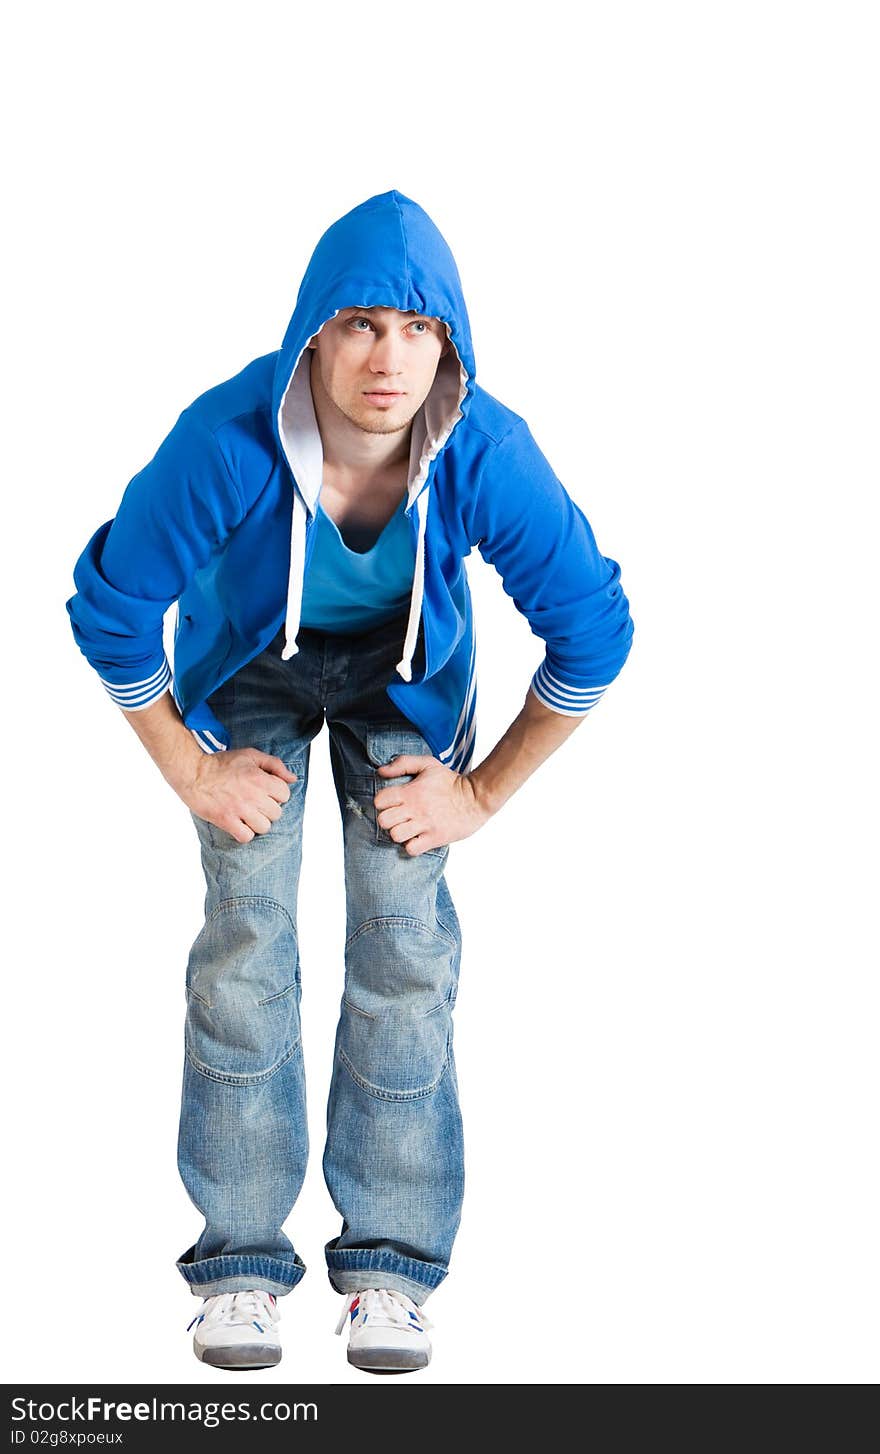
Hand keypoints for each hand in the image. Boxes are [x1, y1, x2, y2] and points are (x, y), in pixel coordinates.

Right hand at [178, 747, 297, 842]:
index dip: (276, 794)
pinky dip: (244, 833)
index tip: (265, 792)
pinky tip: (239, 824)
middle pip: (276, 813)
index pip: (285, 795)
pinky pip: (246, 837)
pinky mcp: (226, 820)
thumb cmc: (221, 763)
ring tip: (248, 815)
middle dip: (268, 809)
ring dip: (257, 823)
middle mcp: (253, 795)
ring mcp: (239, 810)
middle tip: (255, 804)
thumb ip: (275, 765)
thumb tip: (293, 779)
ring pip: (264, 827)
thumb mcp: (250, 755)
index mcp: (260, 778)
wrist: (193, 773)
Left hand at [374, 754, 490, 855]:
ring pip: (395, 835)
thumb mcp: (428, 764)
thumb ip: (402, 763)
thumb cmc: (450, 781)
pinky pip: (411, 849)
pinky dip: (411, 845)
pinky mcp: (435, 838)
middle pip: (384, 821)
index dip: (382, 802)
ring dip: (398, 833)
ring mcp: (425, 825)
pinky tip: (417, 838)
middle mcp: (416, 809)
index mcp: (411, 791)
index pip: (380, 800)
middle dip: (387, 819)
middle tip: (398, 817)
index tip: (391, 803)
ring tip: (407, 828)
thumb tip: (380, 771)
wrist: (477, 798)